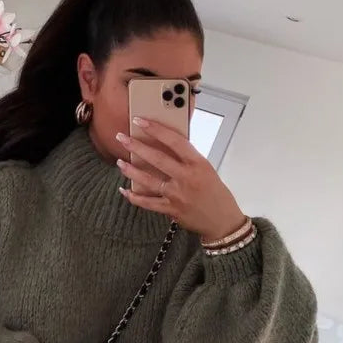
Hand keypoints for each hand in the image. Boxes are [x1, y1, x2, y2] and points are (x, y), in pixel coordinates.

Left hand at [115, 119, 245, 241]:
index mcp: (197, 163)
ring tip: (120, 162)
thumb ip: (187, 160)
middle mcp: (186, 178)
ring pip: (148, 181)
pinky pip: (148, 203)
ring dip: (131, 171)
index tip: (141, 121)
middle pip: (157, 159)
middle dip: (136, 147)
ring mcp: (177, 195)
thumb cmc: (215, 193)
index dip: (156, 129)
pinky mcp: (170, 210)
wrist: (222, 220)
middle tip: (121, 138)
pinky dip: (134, 197)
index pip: (174, 141)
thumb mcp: (206, 169)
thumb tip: (165, 148)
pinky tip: (124, 190)